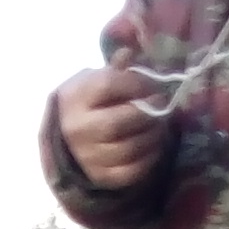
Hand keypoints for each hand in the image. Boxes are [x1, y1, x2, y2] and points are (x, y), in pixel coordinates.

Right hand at [53, 61, 169, 192]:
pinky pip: (131, 171)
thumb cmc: (87, 103)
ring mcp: (88, 156)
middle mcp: (77, 129)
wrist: (66, 140)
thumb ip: (114, 69)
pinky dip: (149, 158)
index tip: (152, 84)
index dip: (137, 83)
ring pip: (129, 148)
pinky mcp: (101, 177)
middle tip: (162, 105)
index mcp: (75, 98)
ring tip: (160, 125)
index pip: (109, 86)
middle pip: (120, 122)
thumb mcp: (93, 81)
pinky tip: (153, 145)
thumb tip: (130, 52)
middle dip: (148, 112)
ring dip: (153, 136)